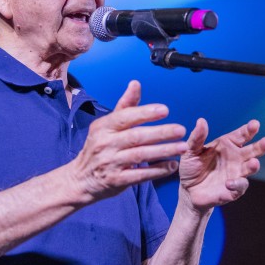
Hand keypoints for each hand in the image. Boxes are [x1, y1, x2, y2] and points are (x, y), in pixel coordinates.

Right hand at [70, 80, 188, 200]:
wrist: (81, 179)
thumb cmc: (99, 147)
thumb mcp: (106, 126)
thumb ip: (125, 106)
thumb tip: (136, 83)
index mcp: (103, 127)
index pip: (125, 117)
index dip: (145, 113)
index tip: (165, 110)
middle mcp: (105, 144)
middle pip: (136, 136)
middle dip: (160, 133)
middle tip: (181, 129)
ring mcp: (110, 163)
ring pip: (140, 155)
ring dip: (163, 151)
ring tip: (183, 147)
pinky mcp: (116, 181)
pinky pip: (140, 175)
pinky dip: (157, 170)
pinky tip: (172, 165)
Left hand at [178, 118, 264, 211]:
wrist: (188, 191)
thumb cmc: (191, 167)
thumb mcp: (190, 151)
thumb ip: (197, 137)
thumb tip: (201, 121)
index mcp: (227, 145)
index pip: (242, 135)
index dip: (249, 130)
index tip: (255, 124)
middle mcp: (236, 158)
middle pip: (252, 150)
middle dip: (261, 146)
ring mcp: (236, 173)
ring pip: (250, 168)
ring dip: (253, 166)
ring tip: (254, 163)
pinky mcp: (233, 190)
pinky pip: (239, 186)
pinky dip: (237, 184)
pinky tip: (229, 183)